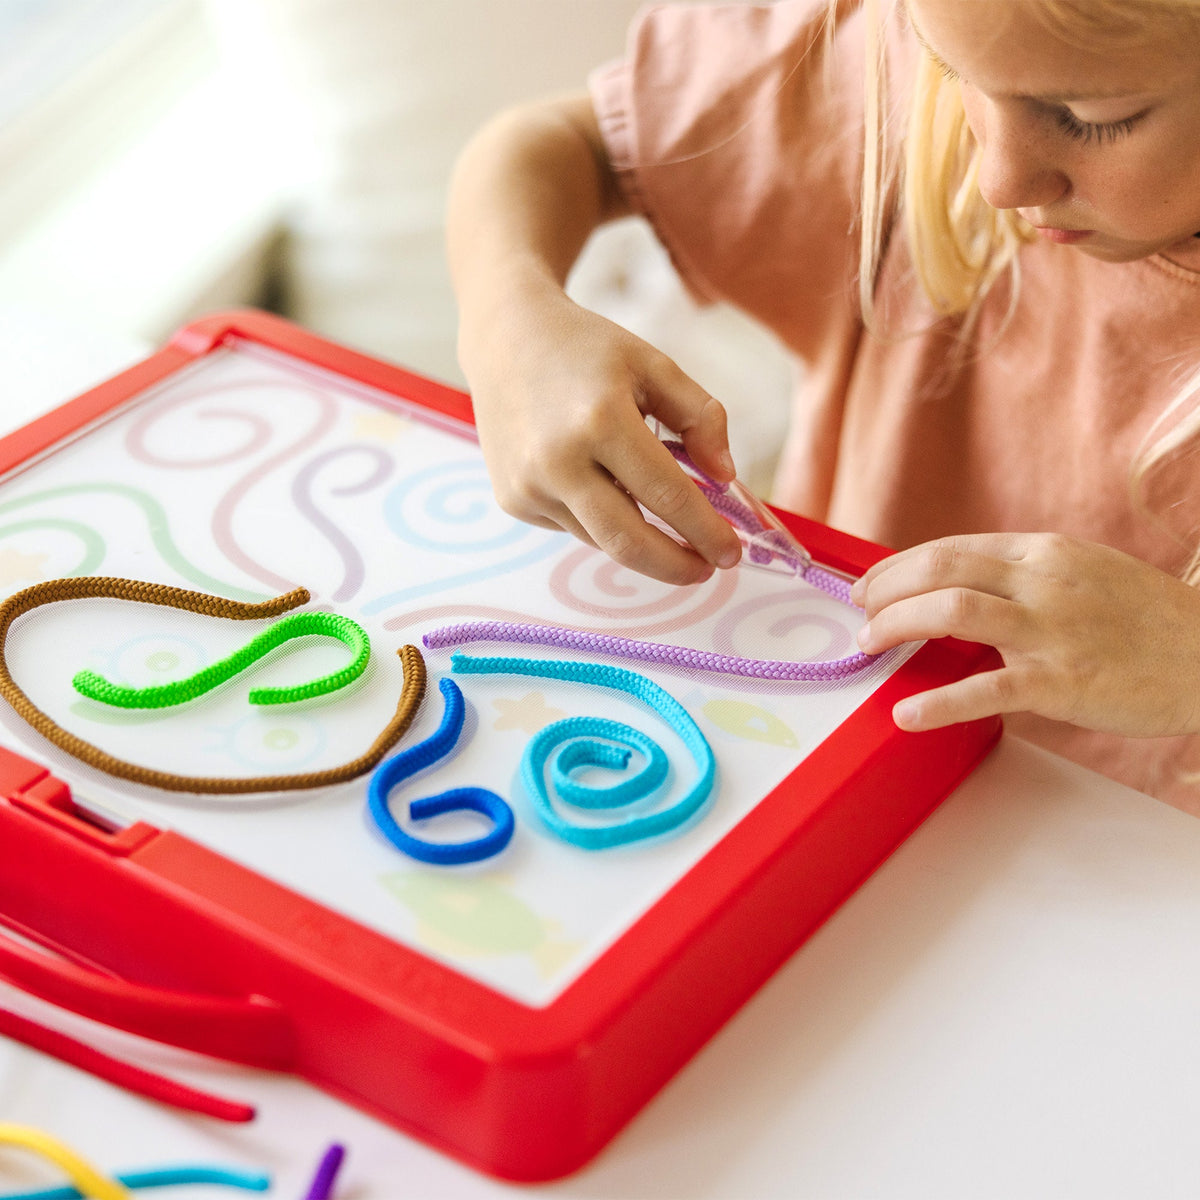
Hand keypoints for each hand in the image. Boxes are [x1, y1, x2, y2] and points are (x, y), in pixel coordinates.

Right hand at [463, 281, 741, 584]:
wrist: (506, 339)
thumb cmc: (588, 351)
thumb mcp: (654, 365)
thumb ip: (700, 417)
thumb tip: (725, 478)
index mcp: (601, 420)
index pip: (666, 495)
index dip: (704, 531)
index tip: (731, 553)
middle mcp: (558, 461)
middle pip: (628, 542)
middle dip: (675, 566)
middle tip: (705, 570)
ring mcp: (529, 486)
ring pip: (602, 540)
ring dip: (641, 542)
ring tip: (666, 528)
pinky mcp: (513, 500)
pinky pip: (574, 527)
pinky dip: (602, 520)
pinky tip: (604, 487)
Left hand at [849, 532, 1199, 736]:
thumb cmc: (1144, 619)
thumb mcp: (1082, 572)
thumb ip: (1022, 576)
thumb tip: (954, 587)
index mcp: (1042, 553)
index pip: (950, 548)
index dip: (898, 566)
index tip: (869, 585)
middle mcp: (1042, 581)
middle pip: (940, 569)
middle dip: (885, 590)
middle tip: (859, 613)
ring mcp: (1051, 630)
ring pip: (951, 611)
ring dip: (896, 625)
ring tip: (869, 645)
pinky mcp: (1061, 682)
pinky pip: (986, 689)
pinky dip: (938, 703)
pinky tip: (906, 715)